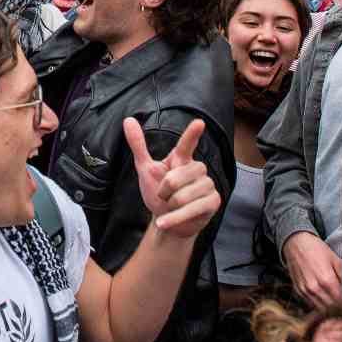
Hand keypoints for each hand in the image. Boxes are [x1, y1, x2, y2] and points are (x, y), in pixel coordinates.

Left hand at [124, 117, 221, 237]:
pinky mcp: (213, 201)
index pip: (186, 145)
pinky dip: (173, 219)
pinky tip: (164, 222)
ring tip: (171, 207)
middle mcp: (197, 168)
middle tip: (164, 196)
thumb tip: (128, 120)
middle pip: (174, 179)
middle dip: (162, 192)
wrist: (168, 222)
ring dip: (169, 206)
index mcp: (181, 158)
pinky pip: (191, 210)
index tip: (199, 123)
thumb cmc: (159, 194)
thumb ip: (139, 145)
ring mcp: (208, 184)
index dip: (192, 134)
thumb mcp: (146, 169)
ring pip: (182, 197)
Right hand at [282, 231, 341, 308]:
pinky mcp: (299, 292)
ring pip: (322, 309)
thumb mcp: (335, 259)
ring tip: (338, 301)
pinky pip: (313, 305)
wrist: (295, 243)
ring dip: (331, 307)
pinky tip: (326, 298)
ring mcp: (305, 291)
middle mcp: (314, 288)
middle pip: (333, 307)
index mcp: (326, 279)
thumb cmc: (316, 249)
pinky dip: (321, 305)